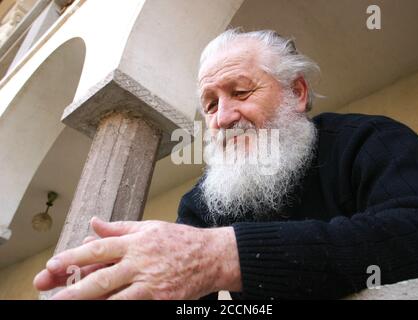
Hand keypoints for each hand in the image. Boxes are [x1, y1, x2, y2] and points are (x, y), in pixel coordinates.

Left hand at [33, 217, 241, 298]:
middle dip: (74, 288)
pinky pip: (134, 306)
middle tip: (50, 297)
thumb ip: (119, 228)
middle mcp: (141, 262)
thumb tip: (93, 224)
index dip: (74, 256)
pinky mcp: (161, 299)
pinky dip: (118, 308)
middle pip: (102, 277)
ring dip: (91, 303)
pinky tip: (103, 310)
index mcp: (136, 242)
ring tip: (67, 306)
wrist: (212, 256)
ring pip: (115, 297)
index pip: (100, 248)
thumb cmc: (180, 240)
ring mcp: (151, 284)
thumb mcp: (150, 227)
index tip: (53, 264)